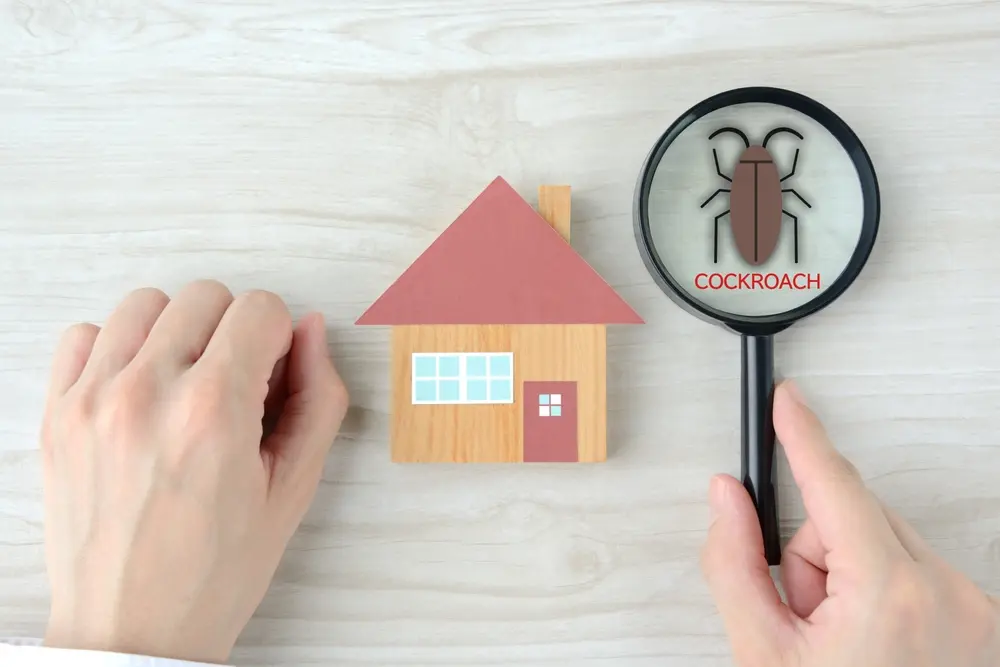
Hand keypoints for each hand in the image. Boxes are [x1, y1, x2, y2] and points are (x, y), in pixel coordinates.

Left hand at [40, 280, 348, 662]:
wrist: (132, 631)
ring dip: (177, 331)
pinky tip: (139, 388)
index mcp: (215, 411)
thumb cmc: (214, 571)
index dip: (279, 339)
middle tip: (235, 383)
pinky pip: (84, 334)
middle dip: (234, 330)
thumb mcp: (294, 489)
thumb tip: (310, 332)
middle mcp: (148, 393)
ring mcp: (94, 401)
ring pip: (145, 303)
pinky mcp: (58, 415)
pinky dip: (116, 348)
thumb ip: (317, 398)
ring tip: (186, 383)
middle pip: (205, 295)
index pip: (259, 308)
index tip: (272, 375)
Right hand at [701, 380, 998, 666]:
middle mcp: (946, 592)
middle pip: (852, 515)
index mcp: (889, 594)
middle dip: (813, 550)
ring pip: (882, 540)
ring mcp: (971, 607)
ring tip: (839, 637)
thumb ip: (732, 562)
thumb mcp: (760, 653)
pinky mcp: (980, 617)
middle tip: (803, 613)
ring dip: (847, 572)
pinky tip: (870, 639)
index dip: (802, 436)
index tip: (788, 400)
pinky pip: (912, 566)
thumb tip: (728, 497)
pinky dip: (880, 587)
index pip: (834, 487)